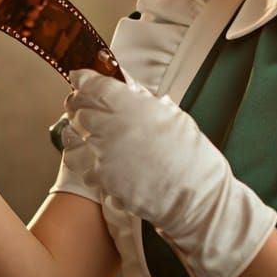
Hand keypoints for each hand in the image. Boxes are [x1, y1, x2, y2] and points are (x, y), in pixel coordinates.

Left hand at [62, 69, 276, 276]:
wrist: (197, 198)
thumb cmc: (193, 157)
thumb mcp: (174, 117)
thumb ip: (145, 103)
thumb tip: (129, 92)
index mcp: (132, 106)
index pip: (94, 86)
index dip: (84, 79)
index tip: (80, 78)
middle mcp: (112, 128)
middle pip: (79, 109)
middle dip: (81, 105)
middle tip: (86, 105)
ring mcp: (105, 156)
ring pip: (79, 137)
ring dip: (85, 134)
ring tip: (97, 137)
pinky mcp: (103, 180)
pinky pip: (89, 165)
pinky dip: (95, 163)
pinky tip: (110, 163)